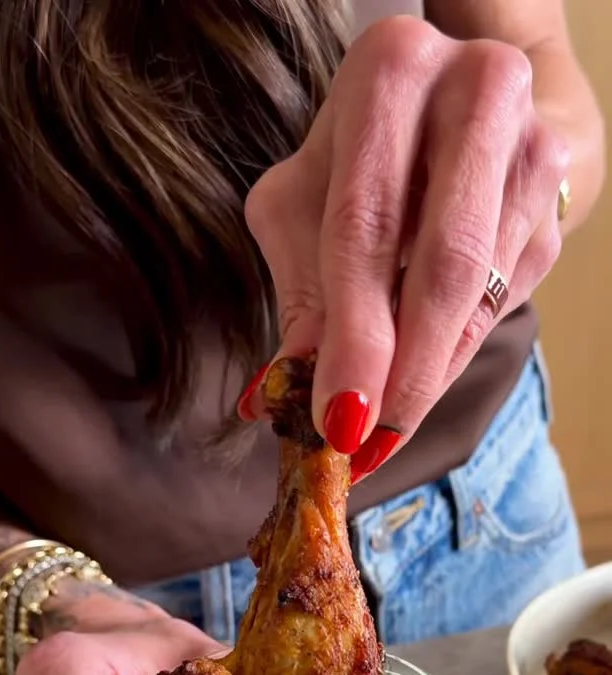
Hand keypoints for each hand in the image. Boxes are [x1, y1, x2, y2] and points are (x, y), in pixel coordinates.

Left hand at [240, 16, 568, 480]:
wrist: (449, 109)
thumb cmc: (359, 156)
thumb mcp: (305, 204)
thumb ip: (301, 291)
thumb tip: (280, 394)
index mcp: (393, 72)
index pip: (367, 226)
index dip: (354, 335)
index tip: (336, 421)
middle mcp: (477, 92)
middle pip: (443, 265)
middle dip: (404, 373)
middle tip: (368, 444)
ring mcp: (529, 147)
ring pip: (480, 295)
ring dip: (428, 375)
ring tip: (382, 426)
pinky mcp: (553, 202)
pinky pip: (502, 302)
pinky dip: (453, 353)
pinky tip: (418, 376)